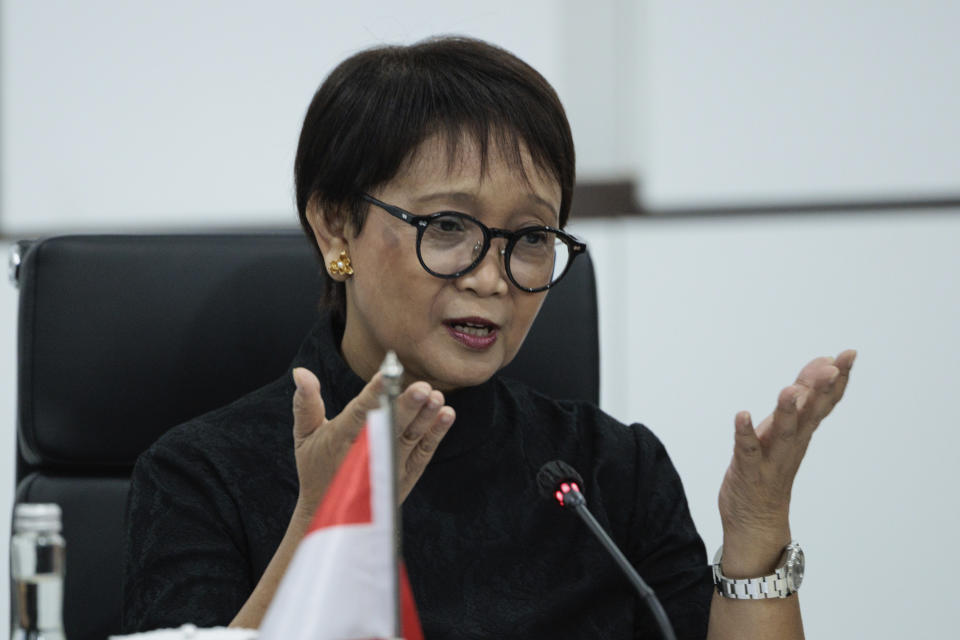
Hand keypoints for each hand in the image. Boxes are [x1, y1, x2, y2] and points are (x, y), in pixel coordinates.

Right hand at [289, 367, 454, 522]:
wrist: (332, 514)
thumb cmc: (316, 468)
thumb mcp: (305, 437)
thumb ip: (306, 403)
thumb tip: (301, 371)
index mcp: (341, 439)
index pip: (359, 413)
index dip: (374, 394)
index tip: (387, 374)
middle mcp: (366, 454)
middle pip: (390, 426)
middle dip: (406, 406)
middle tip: (422, 387)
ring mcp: (389, 466)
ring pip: (410, 438)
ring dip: (425, 418)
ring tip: (436, 397)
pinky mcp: (405, 476)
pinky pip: (423, 454)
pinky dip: (436, 435)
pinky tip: (447, 414)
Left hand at [717, 349, 855, 572]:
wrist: (757, 522)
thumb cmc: (771, 469)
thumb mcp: (788, 428)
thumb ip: (803, 397)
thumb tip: (822, 364)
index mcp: (802, 432)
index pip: (824, 402)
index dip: (838, 379)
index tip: (849, 354)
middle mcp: (792, 444)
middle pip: (810, 415)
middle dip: (821, 391)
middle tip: (834, 368)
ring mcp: (772, 459)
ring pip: (783, 433)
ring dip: (788, 411)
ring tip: (790, 390)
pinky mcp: (749, 472)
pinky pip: (748, 451)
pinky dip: (745, 433)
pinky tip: (741, 415)